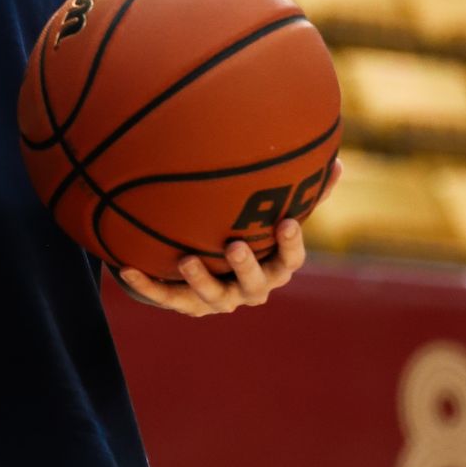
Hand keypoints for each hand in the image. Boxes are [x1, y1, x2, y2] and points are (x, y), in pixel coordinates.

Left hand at [117, 158, 343, 316]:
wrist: (209, 271)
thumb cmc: (250, 234)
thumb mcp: (276, 214)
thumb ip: (306, 194)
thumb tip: (340, 162)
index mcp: (275, 268)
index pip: (290, 260)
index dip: (289, 244)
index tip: (285, 221)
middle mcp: (250, 290)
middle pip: (253, 284)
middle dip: (245, 267)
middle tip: (234, 245)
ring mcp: (218, 301)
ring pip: (211, 297)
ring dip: (200, 280)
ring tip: (185, 259)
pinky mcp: (186, 305)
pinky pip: (164, 296)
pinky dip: (145, 285)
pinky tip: (125, 268)